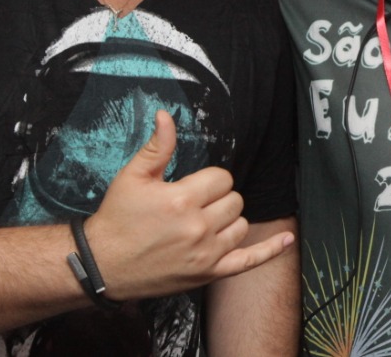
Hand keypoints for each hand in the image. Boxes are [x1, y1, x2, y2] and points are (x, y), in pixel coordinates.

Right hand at [82, 110, 293, 300]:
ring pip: (241, 225)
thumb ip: (158, 146)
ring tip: (204, 222)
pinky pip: (249, 261)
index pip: (222, 179)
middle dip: (218, 198)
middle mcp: (198, 228)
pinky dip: (271, 250)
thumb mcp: (133, 177)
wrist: (102, 265)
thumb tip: (167, 115)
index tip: (192, 186)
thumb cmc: (117, 219)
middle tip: (194, 205)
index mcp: (182, 200)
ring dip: (229, 220)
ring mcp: (206, 254)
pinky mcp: (208, 274)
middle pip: (234, 200)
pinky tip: (288, 239)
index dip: (209, 180)